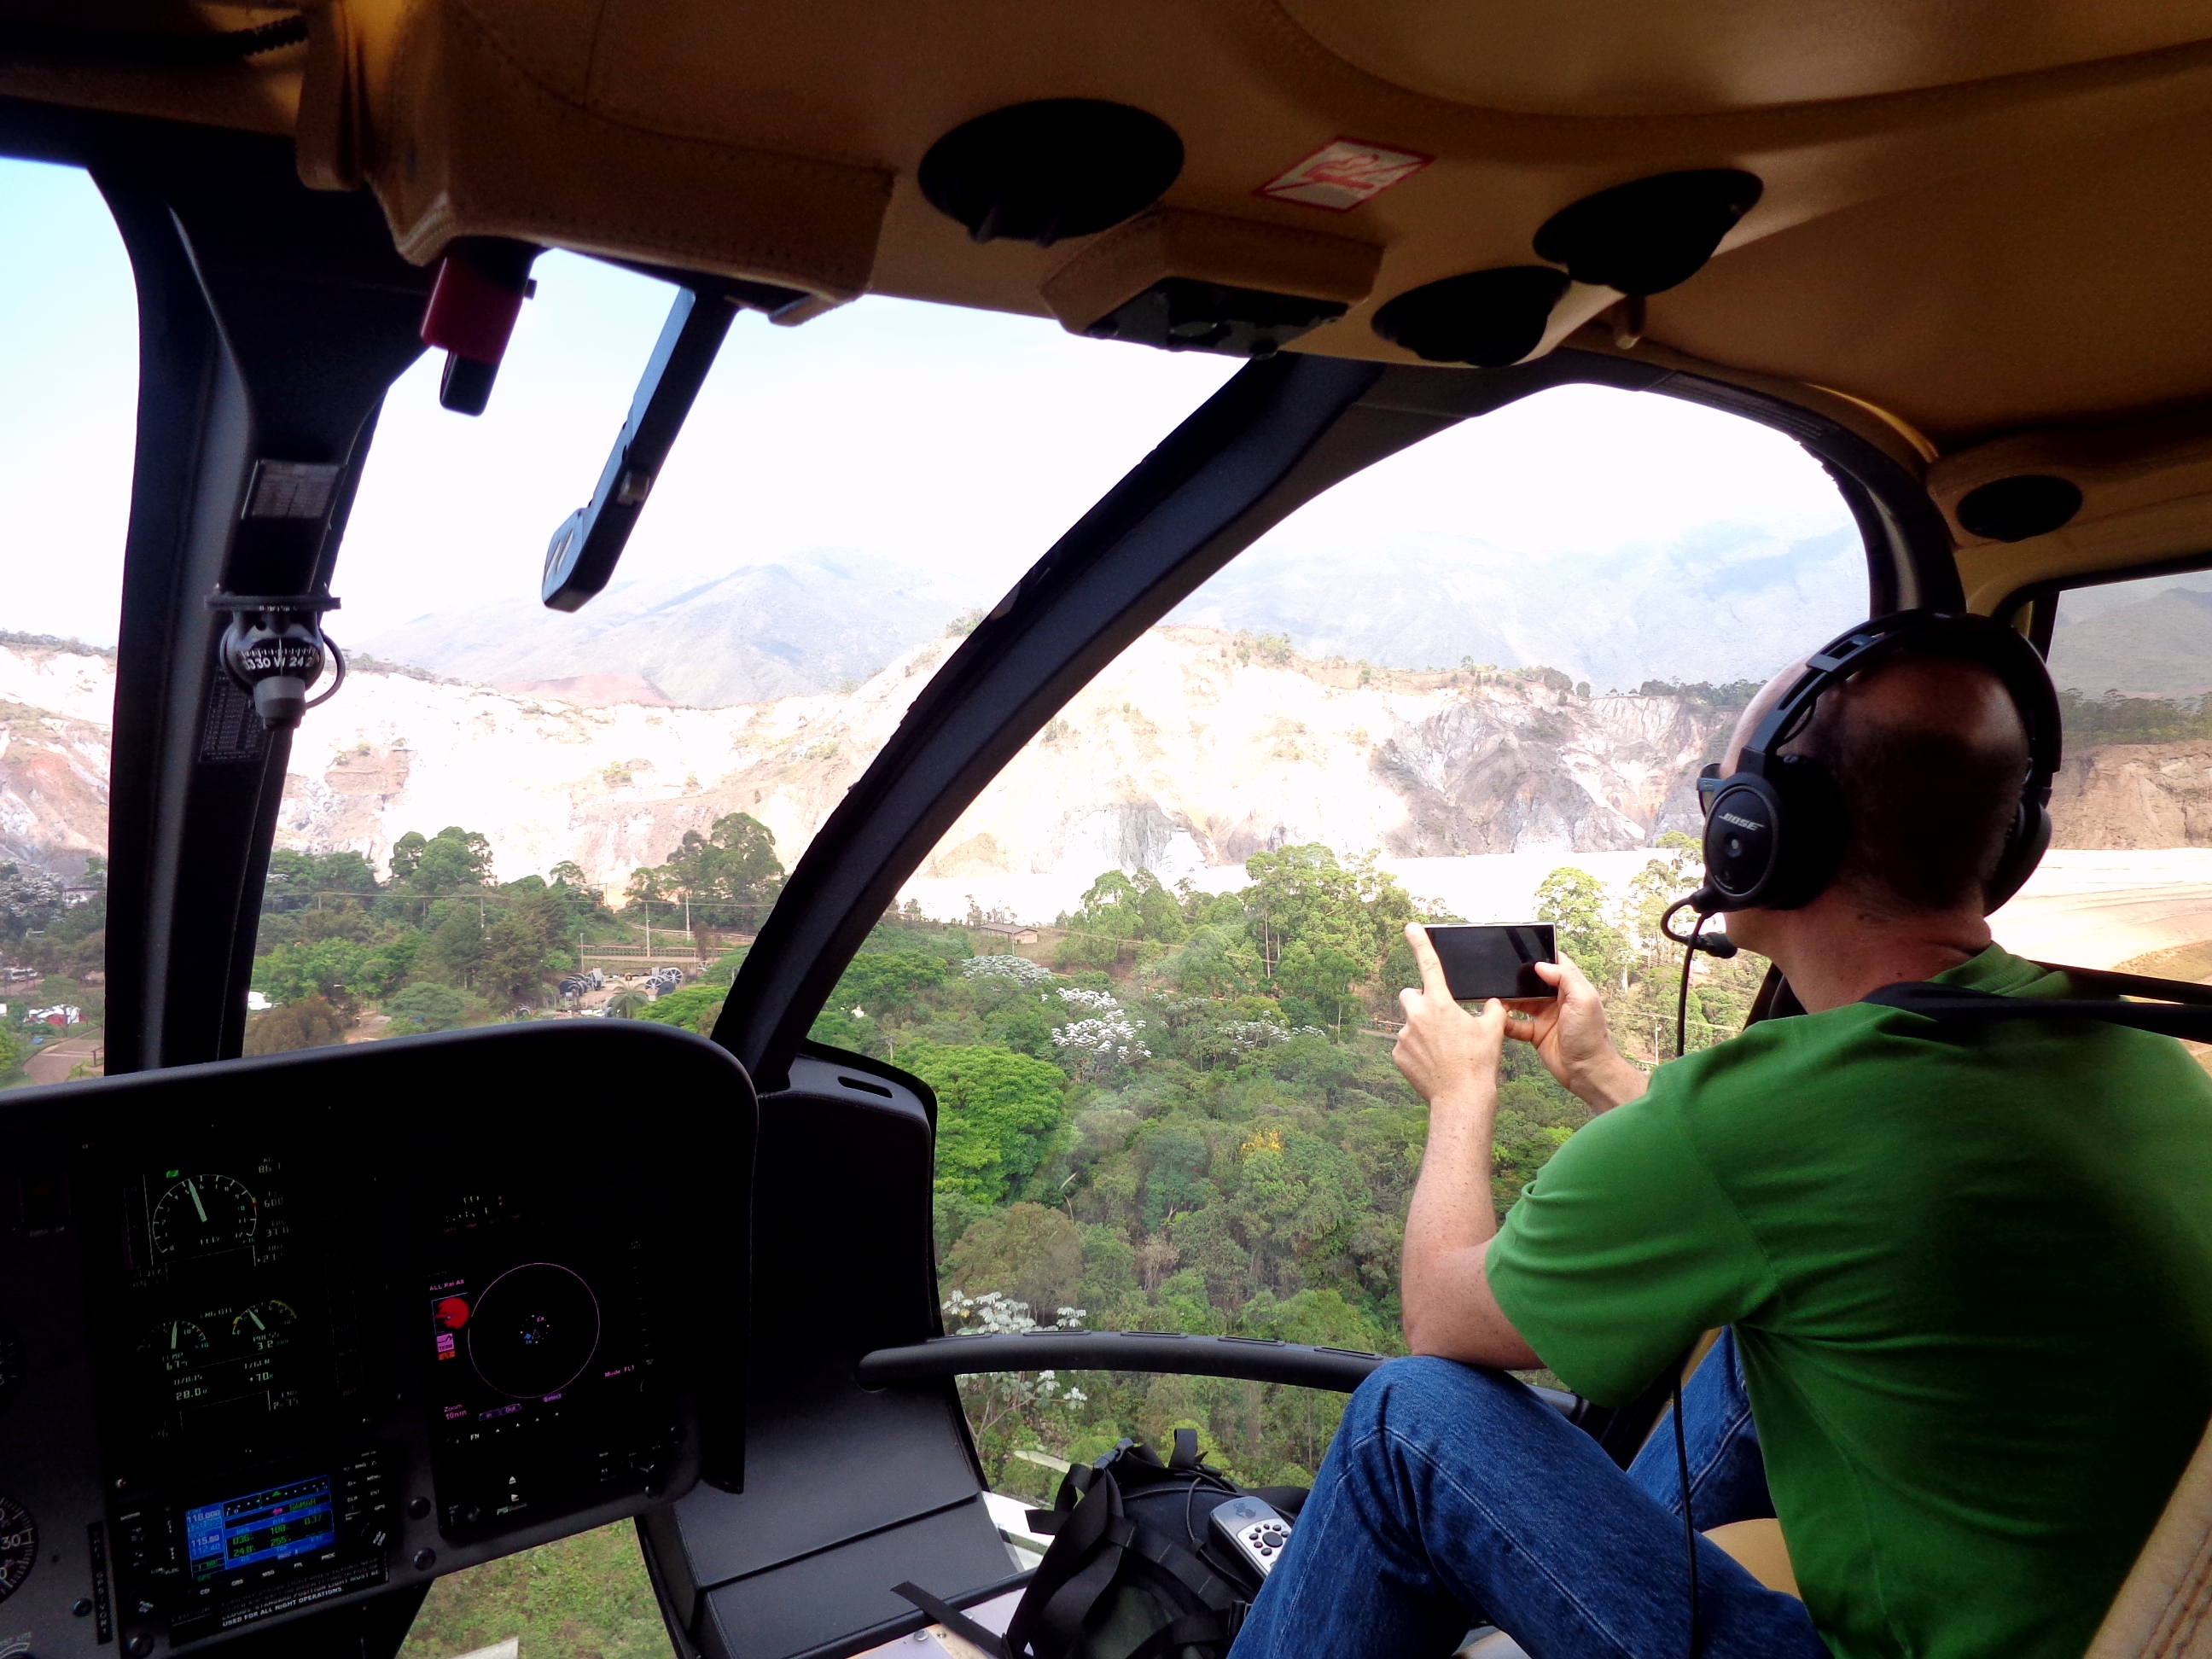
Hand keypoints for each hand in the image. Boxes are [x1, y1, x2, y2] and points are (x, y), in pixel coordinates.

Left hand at [1394, 924, 1506, 1111]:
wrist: (1462, 1098)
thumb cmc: (1479, 1062)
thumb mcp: (1492, 1030)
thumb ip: (1491, 1009)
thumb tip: (1492, 1002)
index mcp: (1440, 1004)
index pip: (1429, 965)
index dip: (1420, 942)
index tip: (1410, 926)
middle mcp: (1417, 1015)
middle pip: (1410, 995)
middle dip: (1421, 1001)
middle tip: (1439, 1018)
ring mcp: (1404, 1036)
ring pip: (1410, 1023)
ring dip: (1422, 1029)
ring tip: (1442, 1050)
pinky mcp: (1397, 1055)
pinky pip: (1405, 1045)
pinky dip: (1417, 1050)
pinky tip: (1433, 1062)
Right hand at [1502, 955, 1645, 1112]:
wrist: (1586, 1070)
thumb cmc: (1589, 1035)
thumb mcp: (1583, 999)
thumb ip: (1565, 977)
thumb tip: (1540, 965)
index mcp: (1571, 988)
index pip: (1556, 965)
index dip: (1541, 957)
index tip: (1522, 950)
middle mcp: (1557, 1000)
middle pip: (1533, 983)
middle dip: (1518, 978)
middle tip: (1499, 973)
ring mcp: (1545, 1017)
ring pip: (1521, 1002)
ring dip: (1508, 999)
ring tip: (1494, 996)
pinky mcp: (1535, 1034)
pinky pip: (1516, 1025)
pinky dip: (1506, 1022)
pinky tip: (1497, 1018)